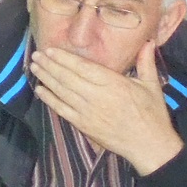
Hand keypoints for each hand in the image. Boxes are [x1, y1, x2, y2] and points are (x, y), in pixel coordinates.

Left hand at [29, 40, 183, 173]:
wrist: (150, 146)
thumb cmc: (152, 114)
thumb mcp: (151, 86)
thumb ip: (145, 62)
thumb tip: (148, 41)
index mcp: (113, 84)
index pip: (83, 67)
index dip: (64, 58)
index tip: (50, 50)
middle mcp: (97, 96)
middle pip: (67, 77)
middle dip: (50, 65)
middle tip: (36, 54)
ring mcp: (88, 111)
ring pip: (62, 91)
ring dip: (46, 78)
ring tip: (34, 67)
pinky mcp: (83, 125)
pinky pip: (62, 110)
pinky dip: (49, 99)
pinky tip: (39, 90)